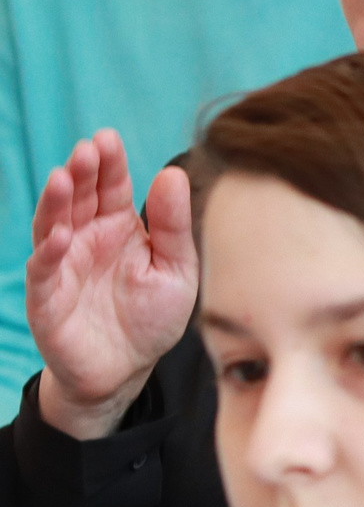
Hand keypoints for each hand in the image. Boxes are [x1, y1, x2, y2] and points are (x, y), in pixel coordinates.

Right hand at [29, 132, 196, 440]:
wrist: (128, 368)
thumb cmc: (152, 315)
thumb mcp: (176, 268)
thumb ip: (174, 226)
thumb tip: (173, 174)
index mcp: (118, 226)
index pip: (111, 186)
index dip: (108, 163)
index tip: (108, 138)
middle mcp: (86, 239)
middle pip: (78, 197)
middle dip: (80, 172)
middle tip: (88, 149)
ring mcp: (64, 265)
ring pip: (53, 225)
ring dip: (56, 202)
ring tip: (63, 176)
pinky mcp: (48, 297)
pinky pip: (45, 271)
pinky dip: (50, 252)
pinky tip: (60, 235)